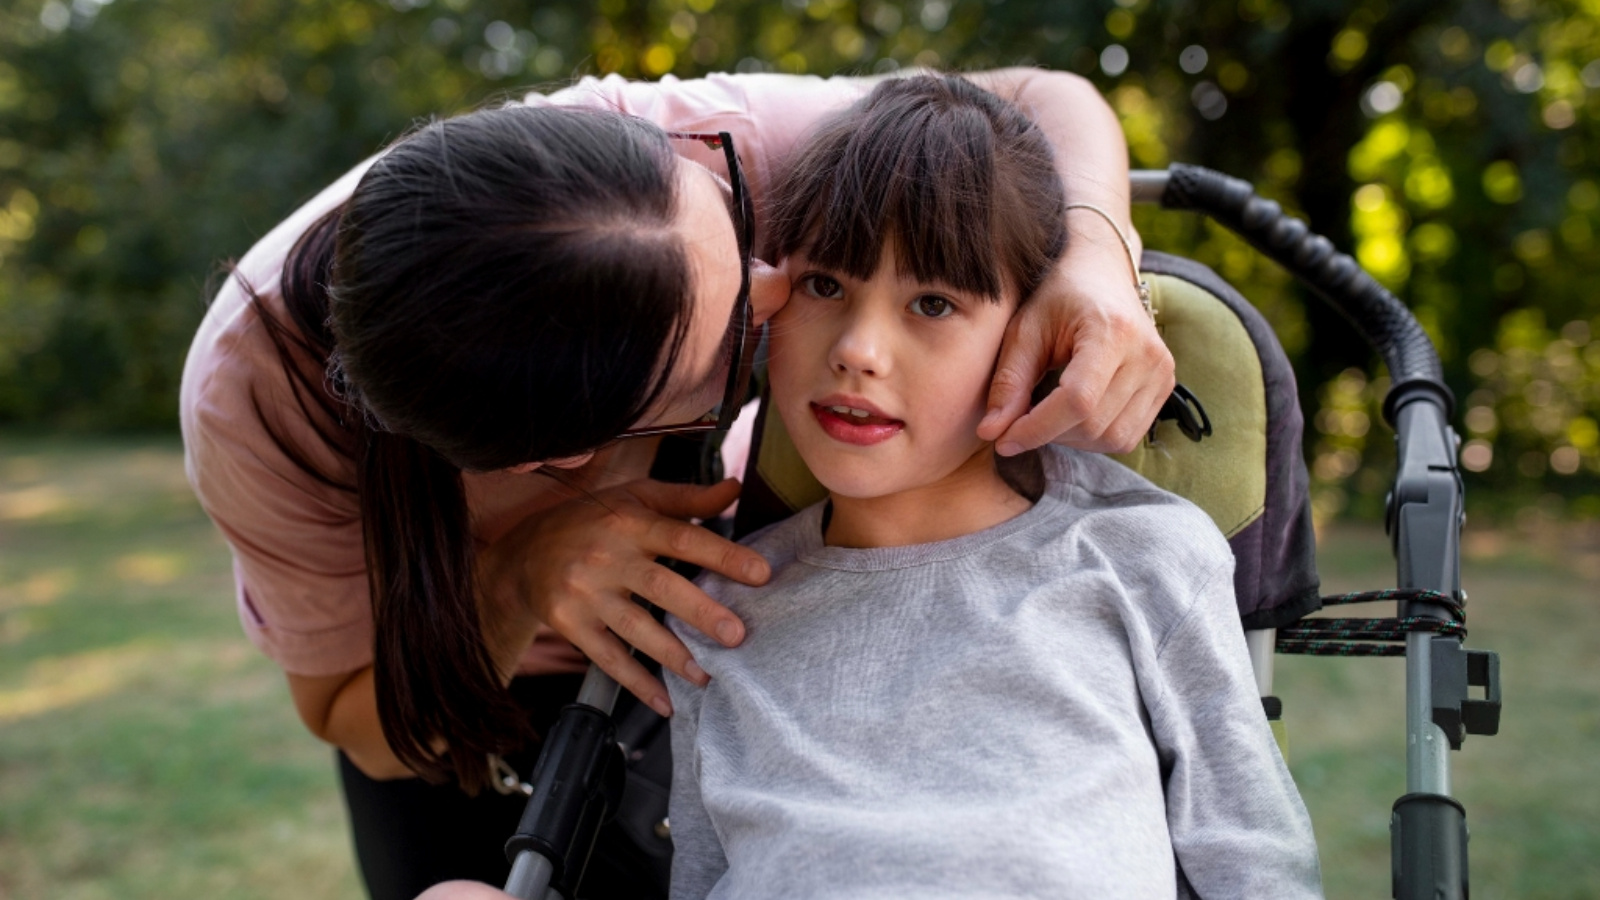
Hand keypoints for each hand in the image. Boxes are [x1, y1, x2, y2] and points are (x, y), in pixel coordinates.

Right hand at [477, 477, 768, 715]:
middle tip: (736, 635)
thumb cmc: (593, 521)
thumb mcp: (634, 498)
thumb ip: (687, 499)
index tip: (761, 574)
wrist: (523, 552)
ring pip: (634, 627)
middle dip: (700, 611)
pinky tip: (665, 701)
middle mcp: (607, 556)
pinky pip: (606, 657)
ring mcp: (585, 592)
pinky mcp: (569, 622)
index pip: (681, 537)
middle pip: (659, 586)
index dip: (721, 555)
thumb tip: (736, 488)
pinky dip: (636, 682)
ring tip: (707, 675)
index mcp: (630, 522)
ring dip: (673, 655)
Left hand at [977, 245, 1173, 454]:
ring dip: (1071, 439)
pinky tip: (1073, 415)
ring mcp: (1162, 372)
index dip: (1037, 428)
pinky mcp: (1165, 386)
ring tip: (1047, 414)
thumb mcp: (1024, 330)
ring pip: (1113, 438)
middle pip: (1093, 424)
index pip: (1077, 401)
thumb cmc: (1057, 297)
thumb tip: (991, 432)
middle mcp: (1148, 354)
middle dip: (1049, 433)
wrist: (1099, 272)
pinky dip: (1094, 437)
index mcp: (1113, 331)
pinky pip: (1128, 436)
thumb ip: (1009, 382)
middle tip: (1018, 421)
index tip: (1003, 440)